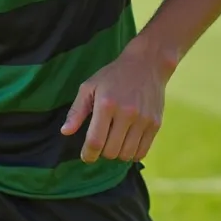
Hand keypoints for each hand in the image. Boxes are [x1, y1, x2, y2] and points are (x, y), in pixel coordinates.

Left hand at [60, 43, 166, 163]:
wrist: (146, 64)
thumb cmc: (113, 76)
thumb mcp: (89, 87)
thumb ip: (76, 111)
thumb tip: (65, 132)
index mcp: (106, 104)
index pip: (95, 141)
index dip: (88, 154)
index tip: (86, 156)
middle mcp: (126, 113)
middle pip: (111, 152)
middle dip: (102, 153)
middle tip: (101, 142)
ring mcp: (143, 120)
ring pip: (127, 155)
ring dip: (117, 154)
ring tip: (114, 141)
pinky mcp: (155, 124)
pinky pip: (142, 152)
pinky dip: (132, 153)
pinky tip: (127, 142)